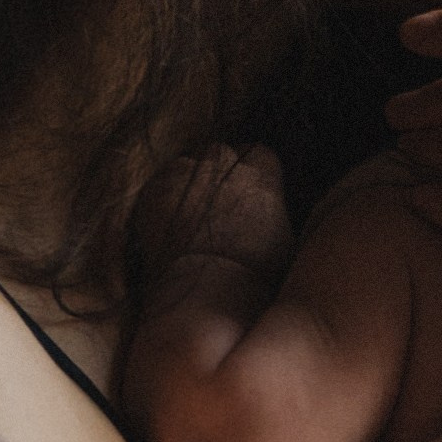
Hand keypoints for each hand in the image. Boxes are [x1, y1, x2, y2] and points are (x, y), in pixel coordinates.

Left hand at [133, 145, 292, 287]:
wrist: (210, 286)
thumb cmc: (256, 270)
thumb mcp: (286, 234)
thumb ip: (276, 209)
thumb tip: (272, 212)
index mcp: (261, 167)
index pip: (258, 155)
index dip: (251, 176)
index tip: (248, 196)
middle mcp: (222, 159)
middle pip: (220, 156)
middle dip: (219, 176)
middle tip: (218, 209)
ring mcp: (185, 170)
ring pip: (186, 168)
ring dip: (189, 186)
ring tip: (191, 220)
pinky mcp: (155, 189)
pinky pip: (159, 187)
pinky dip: (162, 202)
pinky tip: (168, 228)